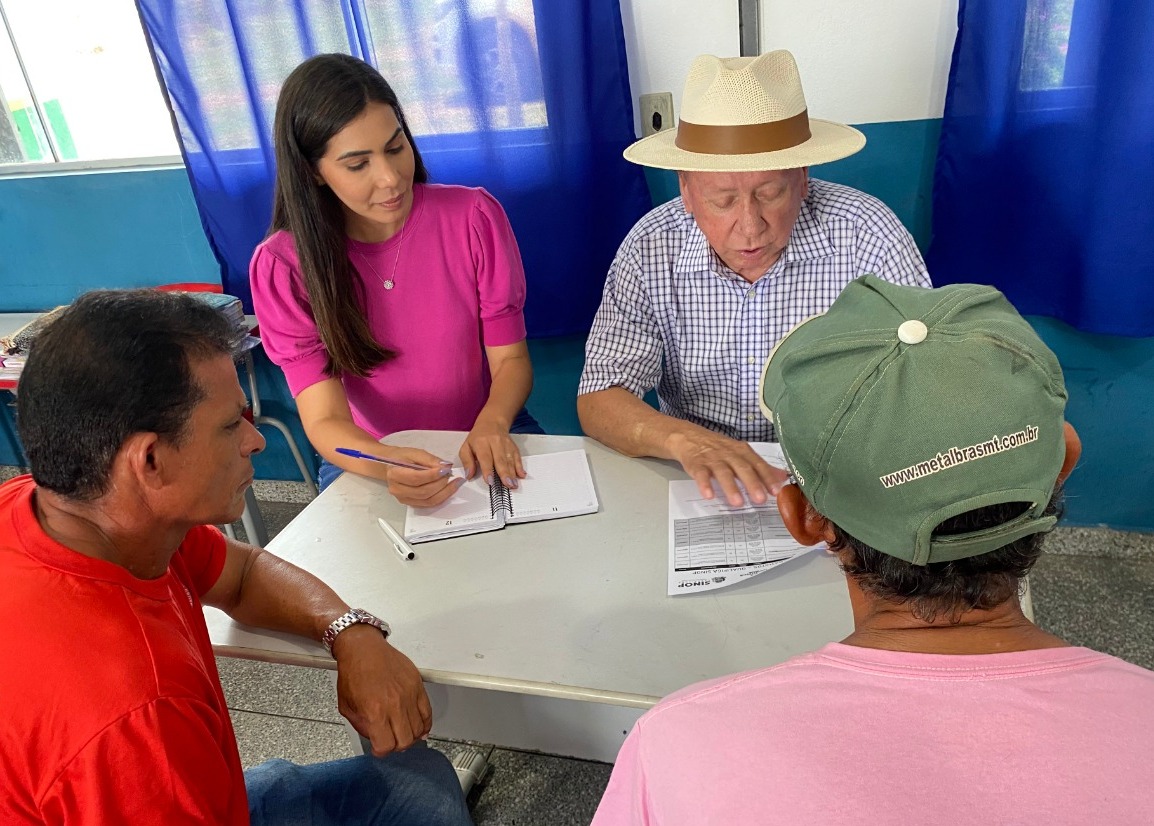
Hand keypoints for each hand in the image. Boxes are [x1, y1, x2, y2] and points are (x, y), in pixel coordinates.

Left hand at [331, 624, 431, 755]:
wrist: (363, 648)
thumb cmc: (353, 672)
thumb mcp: (346, 706)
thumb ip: (361, 725)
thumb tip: (374, 736)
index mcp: (374, 711)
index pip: (386, 746)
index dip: (381, 751)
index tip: (379, 748)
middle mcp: (394, 705)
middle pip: (405, 741)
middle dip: (396, 746)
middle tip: (391, 741)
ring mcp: (409, 695)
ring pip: (419, 729)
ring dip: (411, 736)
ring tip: (403, 733)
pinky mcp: (417, 686)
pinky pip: (428, 712)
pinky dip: (425, 724)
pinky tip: (419, 727)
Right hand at [379, 446, 464, 507]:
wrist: (391, 466)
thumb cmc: (402, 458)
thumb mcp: (415, 452)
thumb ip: (430, 459)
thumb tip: (445, 466)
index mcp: (395, 474)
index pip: (416, 478)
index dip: (433, 475)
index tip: (446, 469)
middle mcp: (397, 490)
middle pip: (423, 492)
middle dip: (441, 484)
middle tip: (451, 474)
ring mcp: (404, 499)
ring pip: (428, 500)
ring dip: (445, 492)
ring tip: (455, 483)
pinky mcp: (411, 504)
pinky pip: (429, 504)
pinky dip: (441, 497)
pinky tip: (449, 489)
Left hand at [459, 414, 525, 488]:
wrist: (492, 423)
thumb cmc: (478, 438)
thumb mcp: (466, 447)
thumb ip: (467, 462)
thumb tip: (469, 475)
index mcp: (481, 443)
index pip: (485, 458)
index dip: (488, 470)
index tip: (490, 481)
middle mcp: (495, 442)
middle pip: (500, 459)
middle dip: (504, 473)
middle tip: (507, 484)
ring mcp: (506, 444)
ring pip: (510, 460)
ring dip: (512, 473)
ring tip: (513, 484)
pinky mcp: (513, 447)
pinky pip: (517, 457)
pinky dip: (520, 466)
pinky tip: (521, 475)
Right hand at [666, 431, 788, 506]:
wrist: (689, 437)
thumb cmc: (719, 448)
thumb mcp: (741, 454)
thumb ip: (761, 467)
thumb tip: (783, 477)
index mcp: (743, 452)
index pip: (758, 464)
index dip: (767, 477)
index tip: (776, 491)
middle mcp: (729, 454)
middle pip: (742, 468)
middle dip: (752, 483)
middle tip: (760, 499)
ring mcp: (712, 459)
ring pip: (723, 472)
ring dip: (731, 487)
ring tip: (738, 503)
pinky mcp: (696, 464)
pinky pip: (701, 474)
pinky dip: (705, 484)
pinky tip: (709, 495)